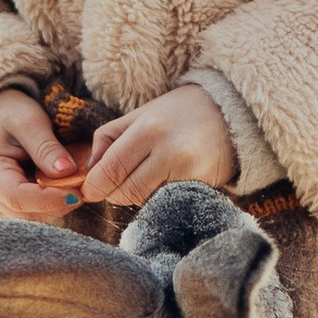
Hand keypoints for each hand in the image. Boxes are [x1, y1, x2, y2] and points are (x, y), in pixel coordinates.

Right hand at [0, 87, 87, 220]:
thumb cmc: (8, 112)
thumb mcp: (28, 120)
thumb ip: (46, 147)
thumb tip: (67, 172)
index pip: (18, 198)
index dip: (49, 200)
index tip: (79, 193)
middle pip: (29, 213)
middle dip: (60, 202)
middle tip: (86, 184)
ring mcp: (0, 201)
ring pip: (37, 215)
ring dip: (60, 202)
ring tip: (79, 180)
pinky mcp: (13, 203)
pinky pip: (38, 209)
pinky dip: (56, 198)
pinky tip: (68, 182)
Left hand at [85, 84, 236, 205]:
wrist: (230, 113)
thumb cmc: (178, 112)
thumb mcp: (139, 115)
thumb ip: (107, 139)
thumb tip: (89, 172)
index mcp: (148, 130)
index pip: (110, 170)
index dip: (93, 186)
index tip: (87, 191)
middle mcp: (169, 152)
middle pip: (125, 192)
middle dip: (113, 192)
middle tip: (115, 184)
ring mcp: (189, 173)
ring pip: (144, 201)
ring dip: (136, 195)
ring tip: (146, 175)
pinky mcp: (202, 188)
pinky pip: (166, 204)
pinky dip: (157, 199)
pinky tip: (163, 183)